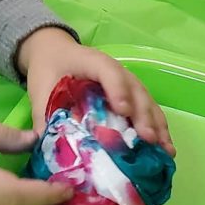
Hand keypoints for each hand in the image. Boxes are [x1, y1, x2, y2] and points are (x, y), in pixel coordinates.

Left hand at [17, 27, 175, 154]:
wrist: (54, 54)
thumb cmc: (48, 70)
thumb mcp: (40, 90)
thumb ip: (42, 115)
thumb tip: (44, 147)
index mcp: (90, 61)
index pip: (107, 70)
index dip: (118, 89)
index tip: (123, 111)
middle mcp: (114, 69)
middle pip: (134, 88)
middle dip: (143, 114)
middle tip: (148, 139)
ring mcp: (126, 81)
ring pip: (146, 100)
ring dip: (157, 124)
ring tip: (165, 150)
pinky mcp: (131, 94)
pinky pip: (148, 108)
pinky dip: (157, 127)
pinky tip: (164, 148)